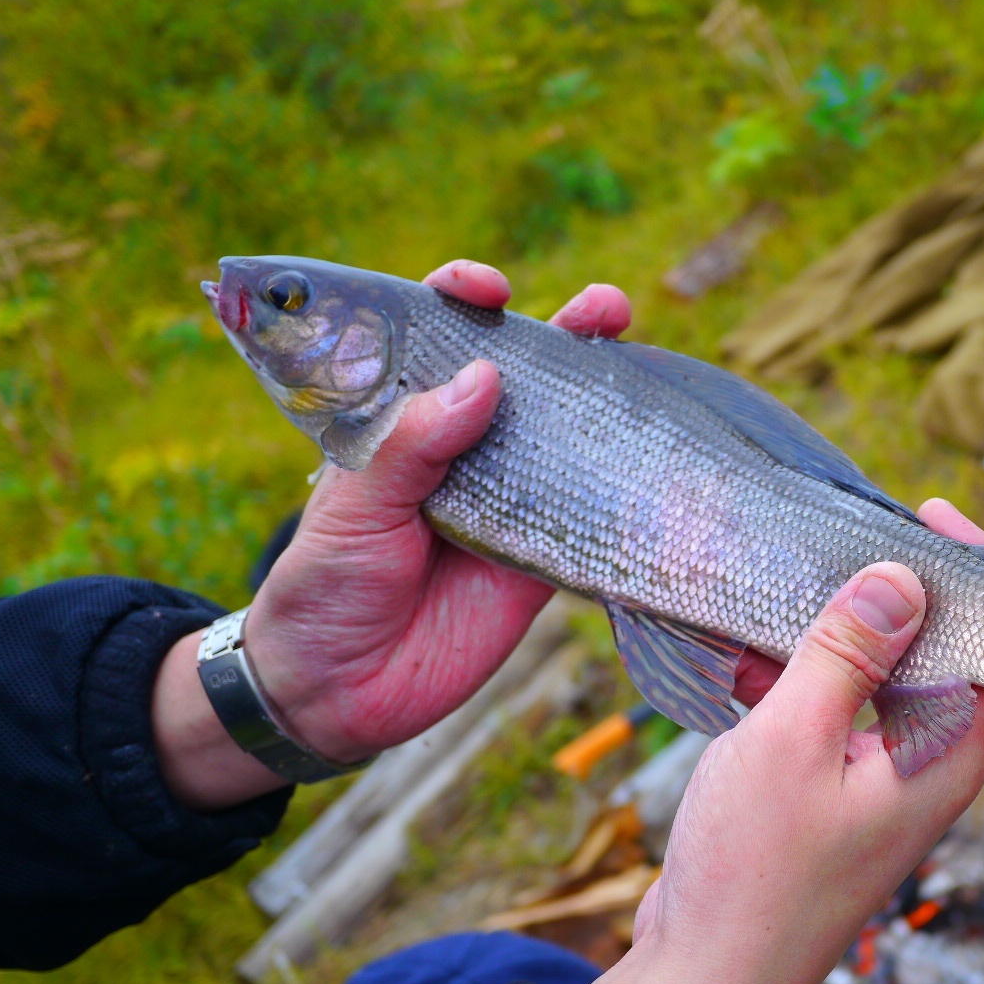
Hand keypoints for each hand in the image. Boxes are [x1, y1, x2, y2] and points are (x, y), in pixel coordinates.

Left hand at [152, 261, 633, 809]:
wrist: (337, 695)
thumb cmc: (323, 588)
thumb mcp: (353, 510)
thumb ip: (412, 445)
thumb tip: (485, 378)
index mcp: (402, 421)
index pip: (435, 337)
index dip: (463, 299)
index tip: (485, 289)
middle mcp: (464, 450)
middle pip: (524, 372)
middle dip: (568, 331)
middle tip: (605, 310)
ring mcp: (510, 499)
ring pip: (568, 434)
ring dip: (609, 397)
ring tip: (641, 363)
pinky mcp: (544, 557)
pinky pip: (591, 515)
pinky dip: (625, 487)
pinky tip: (660, 456)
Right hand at [565, 501, 983, 983]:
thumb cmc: (752, 875)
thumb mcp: (794, 742)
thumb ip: (848, 654)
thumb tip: (903, 577)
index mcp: (945, 759)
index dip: (975, 577)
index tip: (927, 517)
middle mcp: (924, 771)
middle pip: (935, 657)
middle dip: (890, 594)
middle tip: (839, 536)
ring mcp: (875, 787)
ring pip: (873, 684)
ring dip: (832, 636)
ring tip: (780, 583)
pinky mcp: (827, 800)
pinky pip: (828, 718)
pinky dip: (795, 681)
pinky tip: (741, 652)